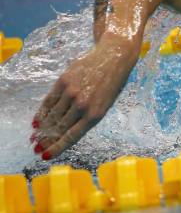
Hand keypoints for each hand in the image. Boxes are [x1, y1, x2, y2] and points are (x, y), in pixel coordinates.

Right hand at [31, 38, 137, 159]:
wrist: (114, 57)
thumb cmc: (112, 84)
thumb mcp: (105, 104)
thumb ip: (88, 117)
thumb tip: (66, 130)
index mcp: (95, 114)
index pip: (71, 136)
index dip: (57, 147)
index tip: (46, 155)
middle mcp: (82, 105)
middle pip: (59, 128)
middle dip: (47, 140)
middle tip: (37, 147)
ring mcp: (72, 92)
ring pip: (52, 115)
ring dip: (42, 128)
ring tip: (35, 136)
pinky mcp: (64, 81)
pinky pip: (49, 100)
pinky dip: (42, 112)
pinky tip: (37, 120)